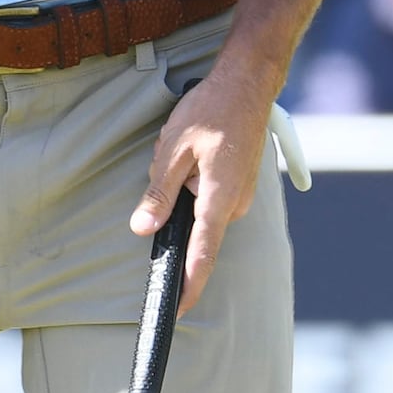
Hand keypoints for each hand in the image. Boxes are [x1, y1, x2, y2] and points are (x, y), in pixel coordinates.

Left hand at [133, 58, 280, 296]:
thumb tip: (143, 228)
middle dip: (173, 204)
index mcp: (219, 199)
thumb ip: (158, 192)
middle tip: (171, 158)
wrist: (249, 83)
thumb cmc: (212, 110)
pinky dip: (195, 178)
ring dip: (183, 183)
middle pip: (194, 226)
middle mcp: (235, 204)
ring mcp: (241, 195)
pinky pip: (209, 195)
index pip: (201, 254)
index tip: (178, 310)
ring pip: (199, 207)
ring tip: (186, 144)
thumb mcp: (173, 149)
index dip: (189, 285)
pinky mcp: (240, 185)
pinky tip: (196, 146)